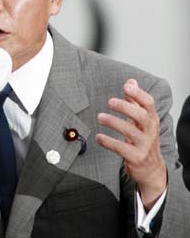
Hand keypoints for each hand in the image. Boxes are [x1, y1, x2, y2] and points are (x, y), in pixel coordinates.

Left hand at [96, 79, 166, 210]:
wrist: (151, 169)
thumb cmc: (144, 139)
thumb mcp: (142, 120)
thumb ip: (135, 101)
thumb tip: (131, 81)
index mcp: (152, 119)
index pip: (149, 103)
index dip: (138, 94)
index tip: (126, 86)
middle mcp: (151, 131)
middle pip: (141, 116)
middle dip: (125, 107)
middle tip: (110, 102)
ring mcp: (145, 145)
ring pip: (130, 131)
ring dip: (113, 122)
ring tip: (100, 117)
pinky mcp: (136, 158)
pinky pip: (121, 148)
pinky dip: (108, 141)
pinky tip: (98, 137)